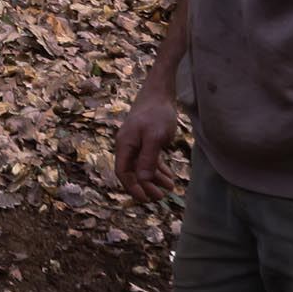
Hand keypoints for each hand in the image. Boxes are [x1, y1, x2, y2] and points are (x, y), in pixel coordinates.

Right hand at [114, 80, 181, 201]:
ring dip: (154, 179)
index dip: (132, 187)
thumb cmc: (157, 113)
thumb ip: (147, 159)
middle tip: (161, 197)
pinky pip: (149, 159)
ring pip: (142, 167)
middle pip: (132, 172)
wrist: (160, 92)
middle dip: (145, 186)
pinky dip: (158, 169)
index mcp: (125, 145)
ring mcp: (136, 143)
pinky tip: (168, 176)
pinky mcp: (146, 140)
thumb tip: (142, 179)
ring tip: (170, 188)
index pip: (123, 172)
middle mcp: (127, 145)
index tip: (145, 198)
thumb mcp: (154, 137)